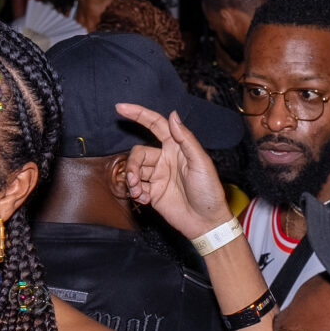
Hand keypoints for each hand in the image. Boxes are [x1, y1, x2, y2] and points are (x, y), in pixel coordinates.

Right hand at [115, 102, 231, 241]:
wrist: (206, 222)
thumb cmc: (209, 191)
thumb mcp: (200, 162)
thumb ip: (186, 139)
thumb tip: (173, 115)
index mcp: (177, 147)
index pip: (155, 125)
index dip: (138, 114)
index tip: (120, 108)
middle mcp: (165, 159)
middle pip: (138, 153)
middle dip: (131, 165)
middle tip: (133, 180)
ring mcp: (158, 177)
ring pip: (134, 170)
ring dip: (131, 181)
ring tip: (138, 192)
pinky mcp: (153, 193)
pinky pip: (137, 188)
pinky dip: (136, 193)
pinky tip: (144, 200)